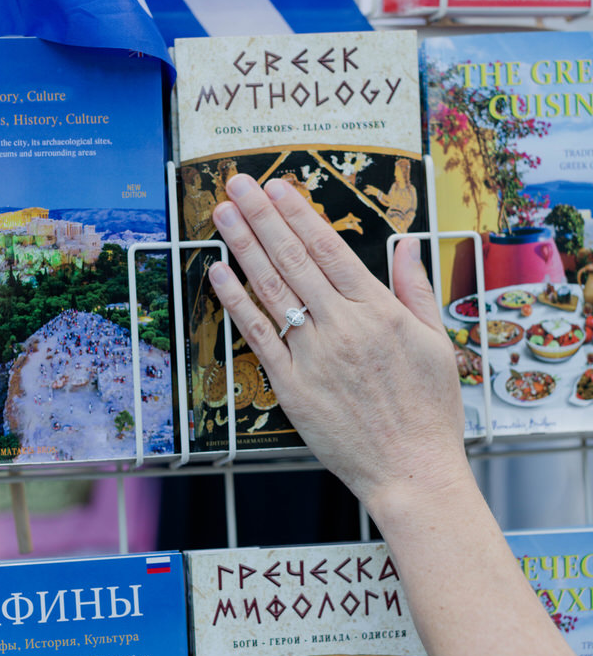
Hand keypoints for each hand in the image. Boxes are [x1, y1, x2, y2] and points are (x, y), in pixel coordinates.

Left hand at [208, 174, 466, 515]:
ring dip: (243, 248)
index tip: (278, 187)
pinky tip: (219, 274)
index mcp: (380, 313)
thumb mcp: (436, 343)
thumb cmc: (429, 411)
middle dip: (262, 217)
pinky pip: (257, 337)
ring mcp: (313, 357)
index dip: (300, 215)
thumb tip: (406, 244)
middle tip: (238, 184)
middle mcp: (343, 328)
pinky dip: (237, 303)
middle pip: (294, 261)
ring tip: (222, 215)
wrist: (412, 471)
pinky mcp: (292, 388)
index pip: (330, 251)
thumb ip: (414, 289)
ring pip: (271, 291)